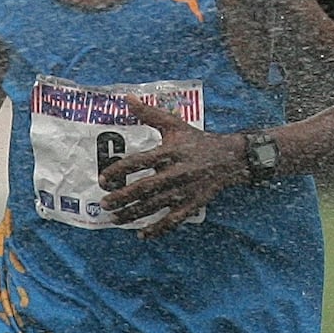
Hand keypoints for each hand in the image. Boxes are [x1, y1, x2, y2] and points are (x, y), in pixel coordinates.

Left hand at [98, 95, 247, 237]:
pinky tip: (142, 234)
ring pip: (155, 206)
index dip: (120, 170)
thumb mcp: (175, 125)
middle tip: (104, 203)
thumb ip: (149, 114)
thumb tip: (127, 98)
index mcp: (170, 152)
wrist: (230, 157)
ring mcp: (184, 190)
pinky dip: (157, 229)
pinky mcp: (193, 204)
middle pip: (144, 187)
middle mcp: (176, 172)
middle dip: (122, 197)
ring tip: (114, 219)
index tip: (104, 179)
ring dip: (132, 214)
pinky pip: (173, 220)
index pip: (140, 162)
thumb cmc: (196, 140)